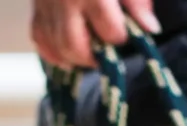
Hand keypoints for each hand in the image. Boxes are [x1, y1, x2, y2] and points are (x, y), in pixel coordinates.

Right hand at [30, 0, 158, 67]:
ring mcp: (48, 6)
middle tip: (106, 55)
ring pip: (56, 47)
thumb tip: (150, 28)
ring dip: (73, 59)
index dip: (120, 37)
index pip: (110, 31)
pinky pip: (39, 38)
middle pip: (75, 46)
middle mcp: (67, 2)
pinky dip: (52, 51)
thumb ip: (138, 1)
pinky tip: (66, 55)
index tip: (127, 34)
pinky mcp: (36, 7)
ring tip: (89, 57)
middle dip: (93, 57)